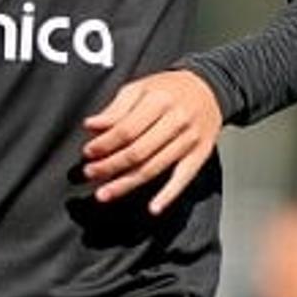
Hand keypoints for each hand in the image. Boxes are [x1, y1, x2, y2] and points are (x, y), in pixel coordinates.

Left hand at [82, 69, 222, 213]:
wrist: (209, 88)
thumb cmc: (169, 89)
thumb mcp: (140, 88)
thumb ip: (116, 109)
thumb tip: (91, 126)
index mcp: (159, 100)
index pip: (127, 129)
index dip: (105, 144)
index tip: (88, 153)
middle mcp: (176, 120)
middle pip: (138, 151)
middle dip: (110, 166)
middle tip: (90, 174)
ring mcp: (190, 139)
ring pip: (154, 167)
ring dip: (127, 184)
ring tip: (105, 193)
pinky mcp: (200, 154)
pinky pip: (183, 178)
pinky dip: (168, 195)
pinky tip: (153, 208)